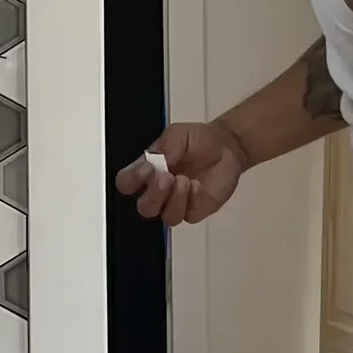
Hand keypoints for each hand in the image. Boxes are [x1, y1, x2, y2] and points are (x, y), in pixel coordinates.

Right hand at [115, 119, 246, 224]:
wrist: (227, 146)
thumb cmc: (198, 140)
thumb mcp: (177, 135)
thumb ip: (164, 149)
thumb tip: (153, 163)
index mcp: (147, 172)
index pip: (126, 184)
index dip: (131, 181)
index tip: (147, 168)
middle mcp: (158, 191)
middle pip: (144, 207)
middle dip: (154, 194)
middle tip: (166, 177)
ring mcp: (177, 203)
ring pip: (164, 217)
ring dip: (173, 200)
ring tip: (185, 180)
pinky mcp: (195, 210)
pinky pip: (187, 215)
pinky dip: (191, 201)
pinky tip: (197, 186)